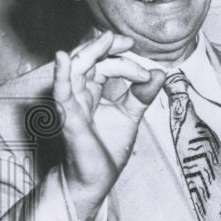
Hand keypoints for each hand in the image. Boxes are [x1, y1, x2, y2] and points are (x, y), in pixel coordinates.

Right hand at [54, 31, 165, 220]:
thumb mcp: (129, 116)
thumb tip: (160, 72)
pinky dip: (61, 74)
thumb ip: (142, 95)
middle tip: (126, 40)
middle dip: (105, 46)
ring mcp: (71, 105)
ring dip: (90, 52)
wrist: (93, 181)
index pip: (103, 64)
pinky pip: (61, 94)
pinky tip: (63, 58)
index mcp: (91, 91)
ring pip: (74, 69)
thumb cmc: (105, 149)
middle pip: (86, 60)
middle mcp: (78, 94)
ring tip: (107, 39)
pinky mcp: (68, 119)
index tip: (146, 72)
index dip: (121, 59)